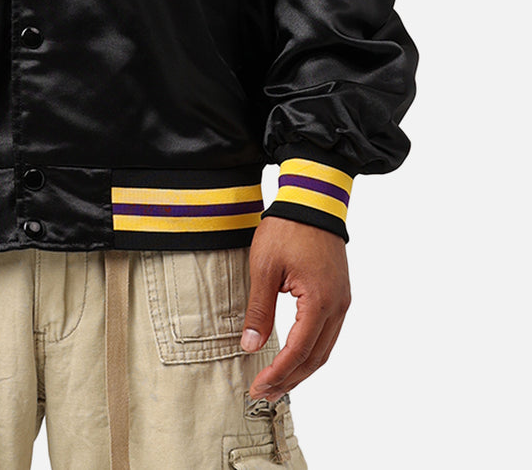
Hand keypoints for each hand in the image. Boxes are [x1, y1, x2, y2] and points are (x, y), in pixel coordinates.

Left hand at [240, 216, 350, 400]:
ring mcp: (341, 301)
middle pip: (316, 358)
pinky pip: (328, 333)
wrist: (313, 200)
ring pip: (324, 349)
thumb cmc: (288, 229)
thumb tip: (251, 346)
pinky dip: (311, 351)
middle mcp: (337, 307)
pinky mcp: (339, 295)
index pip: (298, 351)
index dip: (278, 373)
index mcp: (319, 302)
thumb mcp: (264, 268)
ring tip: (276, 382)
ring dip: (301, 369)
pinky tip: (294, 357)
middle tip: (263, 393)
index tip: (257, 387)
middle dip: (289, 379)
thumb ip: (259, 310)